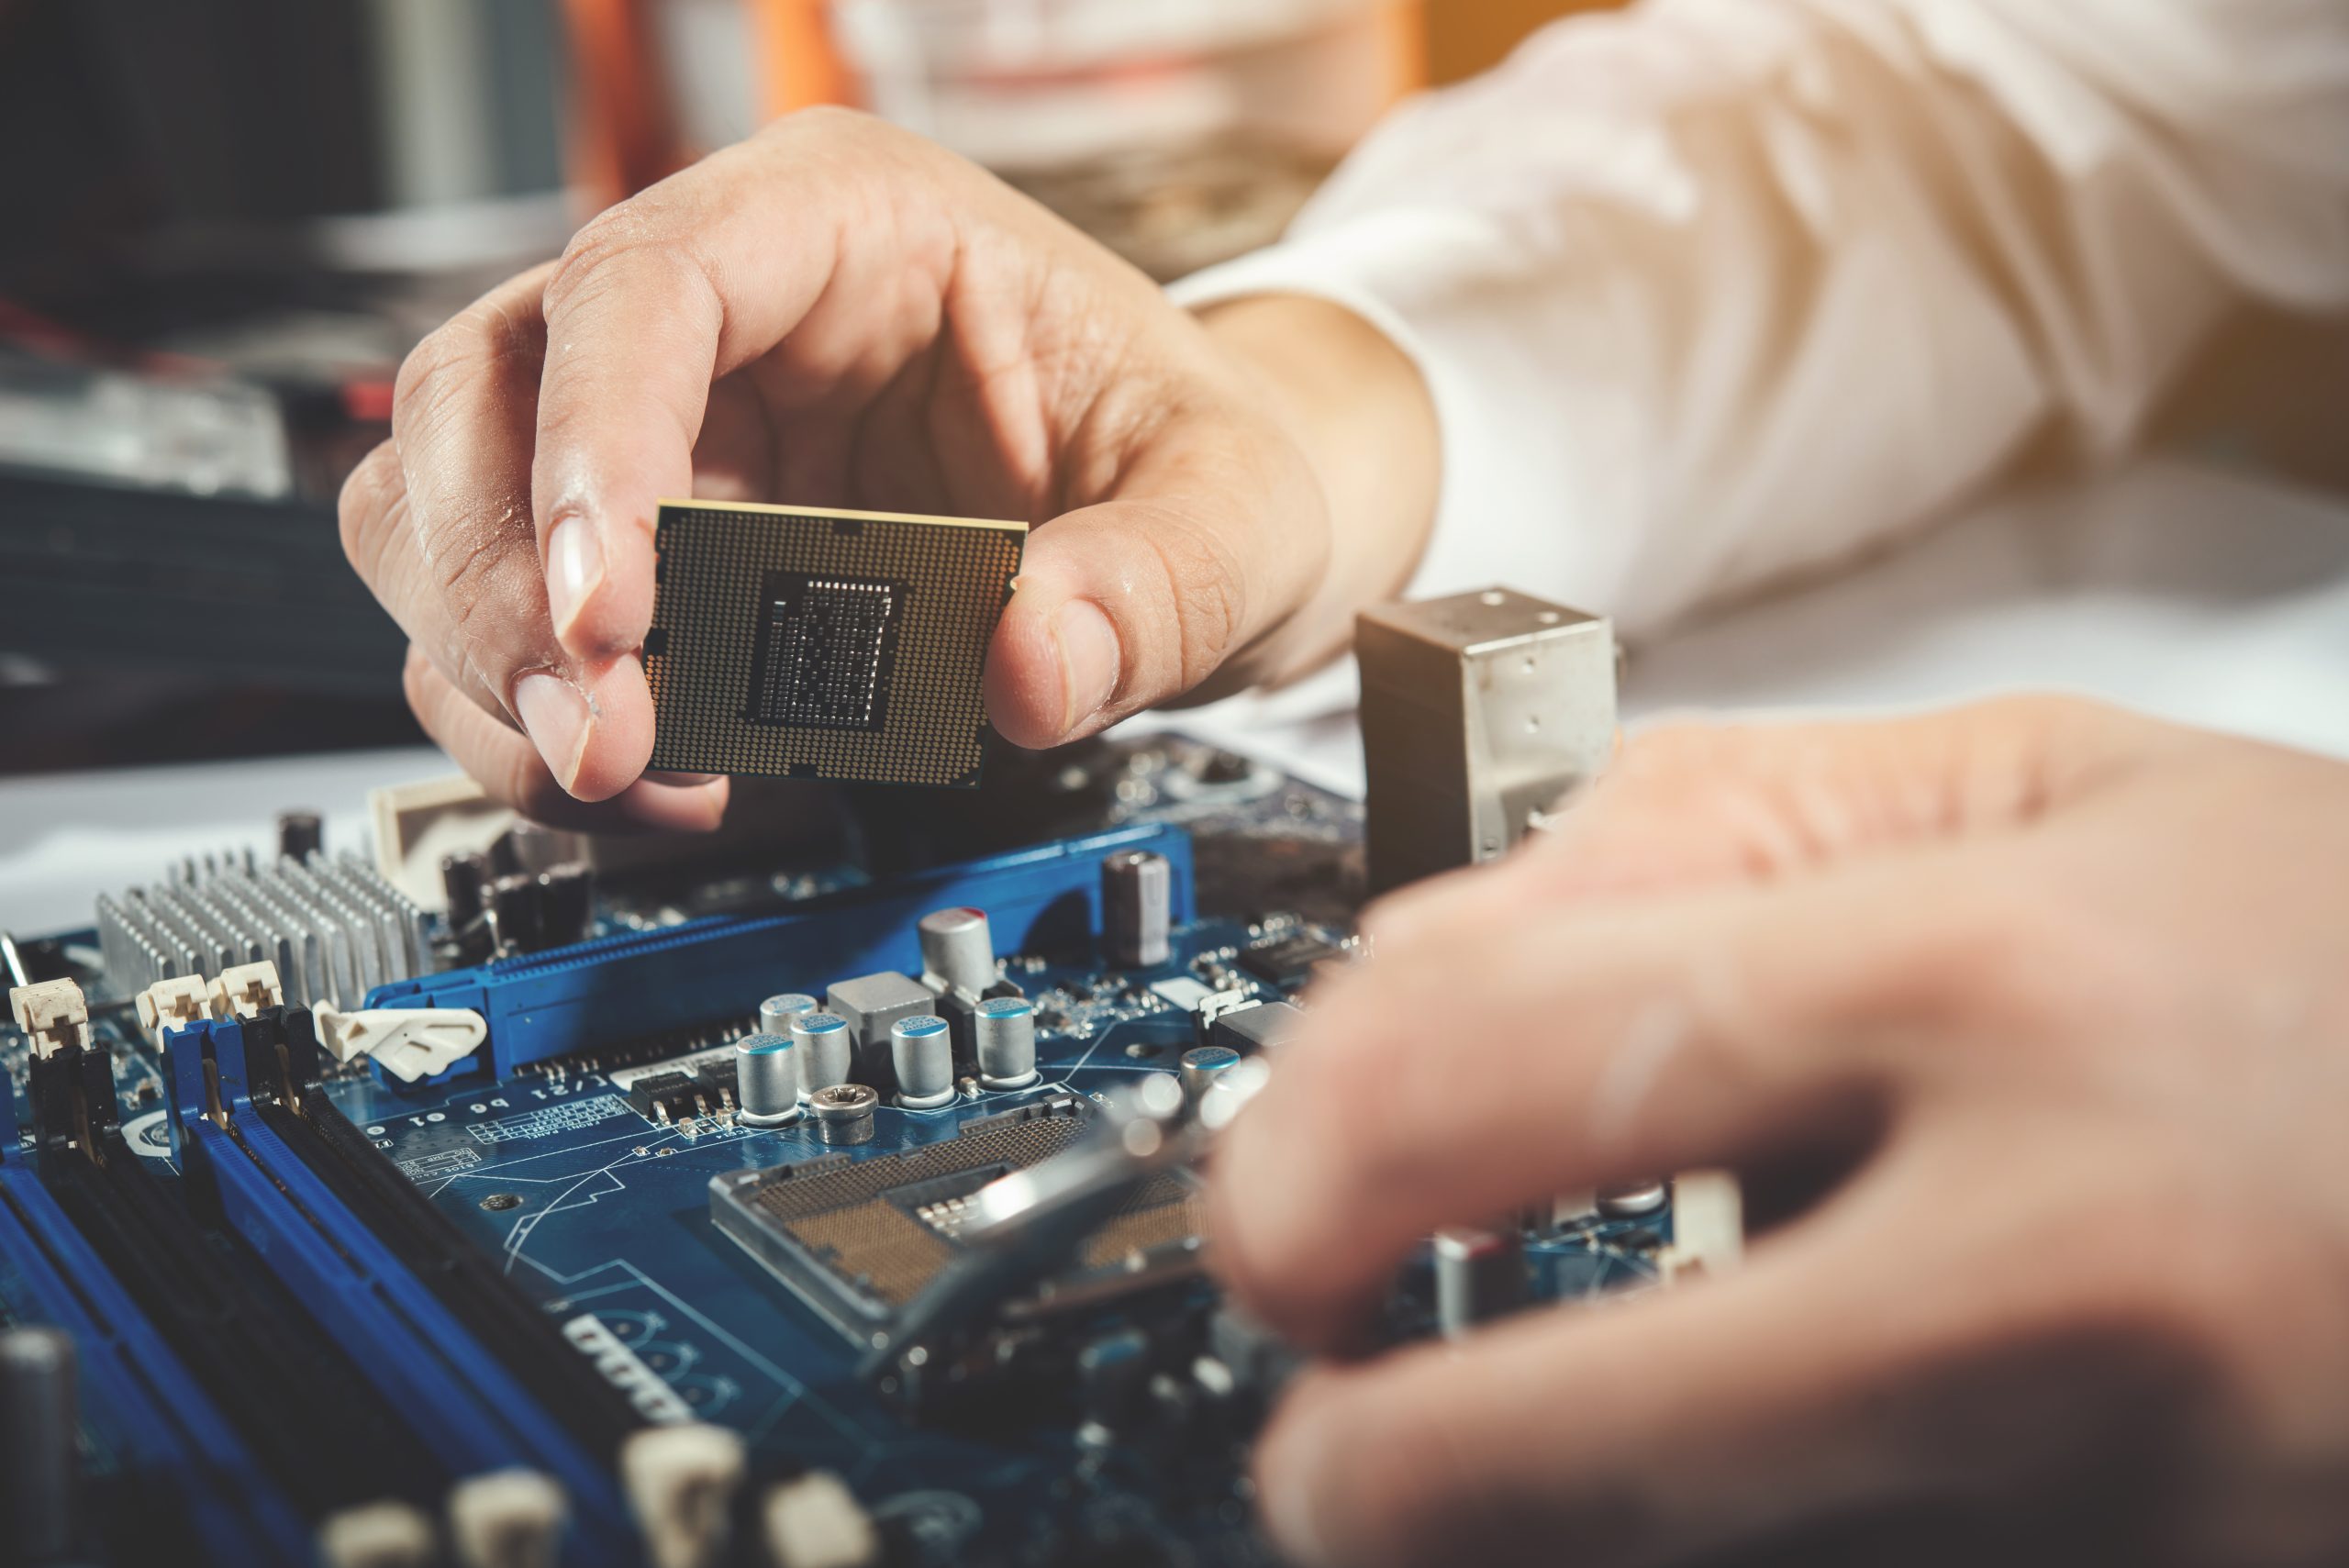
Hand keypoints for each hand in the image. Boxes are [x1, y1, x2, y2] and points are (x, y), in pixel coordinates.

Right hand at [340, 109, 1435, 828]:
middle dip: (506, 587)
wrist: (1177, 522)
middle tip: (608, 742)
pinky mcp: (644, 550)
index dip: (592, 447)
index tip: (615, 620)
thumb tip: (1028, 670)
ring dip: (497, 666)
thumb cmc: (1180, 458)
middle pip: (480, 392)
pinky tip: (656, 782)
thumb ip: (1152, 586)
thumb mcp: (1229, 509)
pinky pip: (510, 625)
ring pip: (446, 511)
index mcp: (845, 221)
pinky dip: (537, 723)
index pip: (640, 284)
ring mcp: (662, 428)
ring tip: (635, 776)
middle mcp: (720, 312)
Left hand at [1209, 696, 2348, 1566]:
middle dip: (1354, 1466)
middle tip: (1331, 1423)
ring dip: (1531, 1539)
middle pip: (1527, 1455)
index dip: (1302, 1159)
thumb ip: (1700, 835)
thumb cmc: (2335, 958)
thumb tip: (1406, 967)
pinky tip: (1736, 1476)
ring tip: (1534, 1438)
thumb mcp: (2044, 785)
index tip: (1265, 1208)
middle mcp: (2054, 1280)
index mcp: (1993, 992)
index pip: (1495, 1078)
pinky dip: (1710, 1562)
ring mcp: (2127, 1510)